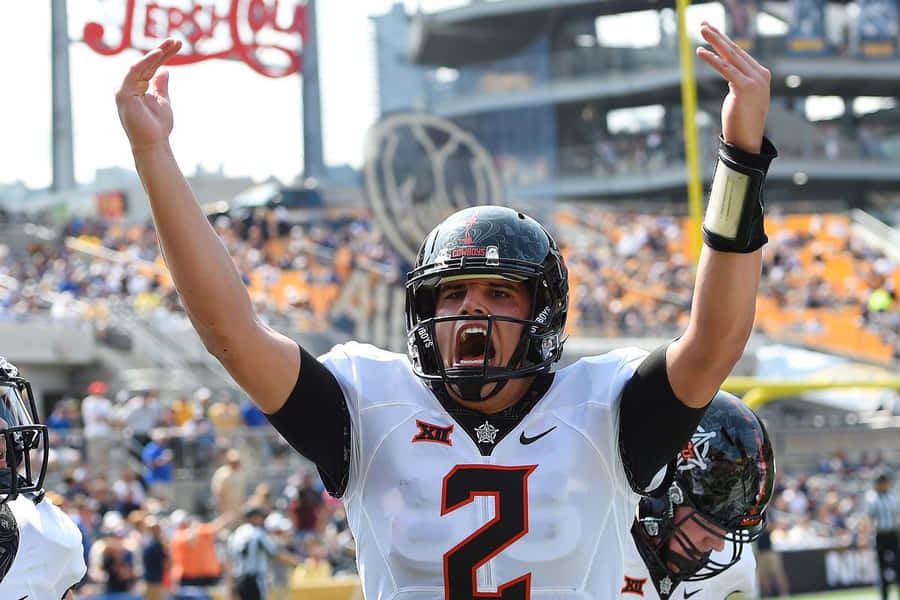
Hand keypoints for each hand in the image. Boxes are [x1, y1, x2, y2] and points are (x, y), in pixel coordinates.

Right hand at [115, 38, 182, 150]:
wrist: (153, 143)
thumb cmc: (157, 126)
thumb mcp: (163, 101)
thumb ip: (161, 85)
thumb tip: (165, 70)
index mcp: (138, 86)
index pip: (152, 66)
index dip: (164, 54)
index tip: (178, 44)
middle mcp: (129, 85)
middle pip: (147, 63)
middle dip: (162, 50)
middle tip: (177, 40)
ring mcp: (125, 88)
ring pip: (141, 65)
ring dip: (156, 53)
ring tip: (170, 44)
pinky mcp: (123, 93)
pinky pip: (134, 72)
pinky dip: (146, 62)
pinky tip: (159, 54)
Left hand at [697, 21, 769, 152]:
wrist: (747, 139)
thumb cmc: (742, 121)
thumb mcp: (743, 96)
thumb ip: (739, 81)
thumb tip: (730, 72)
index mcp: (761, 74)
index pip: (739, 53)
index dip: (724, 41)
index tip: (712, 31)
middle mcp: (760, 74)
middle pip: (734, 50)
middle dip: (718, 36)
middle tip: (704, 23)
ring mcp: (754, 80)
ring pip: (730, 55)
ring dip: (714, 41)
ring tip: (702, 30)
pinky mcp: (744, 87)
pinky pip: (725, 69)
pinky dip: (711, 59)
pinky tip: (701, 51)